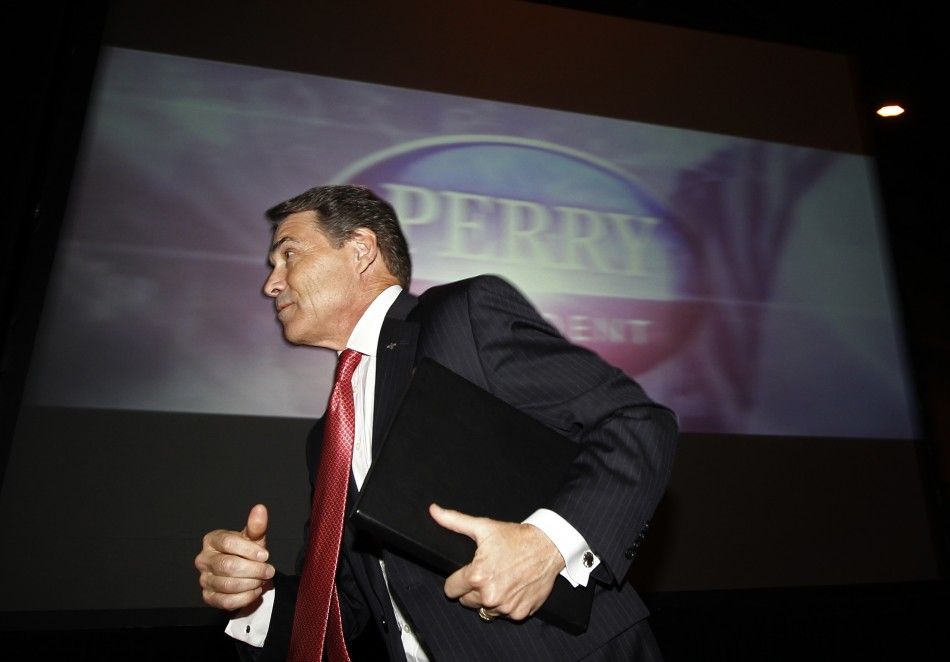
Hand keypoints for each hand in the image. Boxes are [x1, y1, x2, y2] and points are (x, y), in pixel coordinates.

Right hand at [195, 504, 274, 610]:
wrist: (245, 572)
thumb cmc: (247, 551)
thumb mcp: (253, 537)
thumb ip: (256, 525)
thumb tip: (260, 508)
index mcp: (212, 540)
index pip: (228, 543)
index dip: (249, 550)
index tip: (266, 555)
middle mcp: (203, 559)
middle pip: (228, 565)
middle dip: (253, 569)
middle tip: (269, 571)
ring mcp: (204, 579)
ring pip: (228, 584)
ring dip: (251, 583)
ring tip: (262, 580)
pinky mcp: (208, 597)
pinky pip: (226, 601)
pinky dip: (245, 597)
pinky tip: (255, 591)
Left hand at [429, 503, 563, 620]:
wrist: (548, 546)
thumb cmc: (516, 537)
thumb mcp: (483, 527)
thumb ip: (454, 521)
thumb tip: (434, 511)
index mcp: (477, 576)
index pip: (451, 590)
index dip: (456, 580)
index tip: (466, 574)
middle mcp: (490, 595)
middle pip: (466, 601)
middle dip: (472, 589)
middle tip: (487, 573)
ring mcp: (505, 607)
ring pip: (485, 610)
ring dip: (489, 599)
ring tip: (500, 579)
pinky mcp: (519, 613)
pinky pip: (504, 614)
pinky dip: (507, 604)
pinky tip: (513, 587)